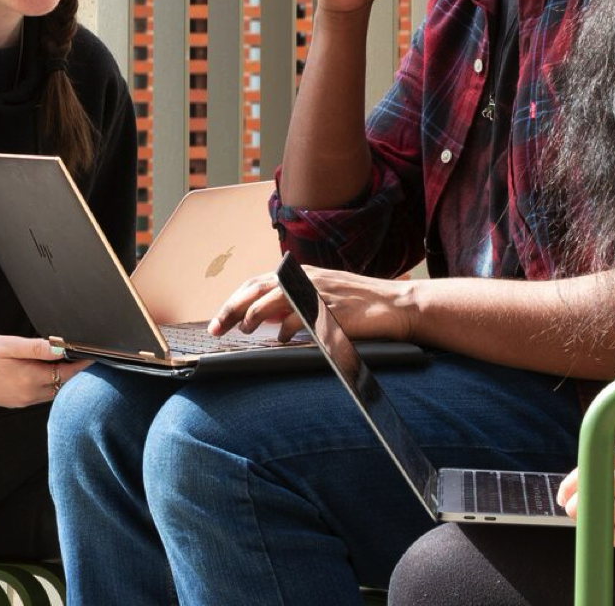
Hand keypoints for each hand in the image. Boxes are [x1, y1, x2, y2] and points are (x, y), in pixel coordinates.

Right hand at [0, 334, 87, 408]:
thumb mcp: (5, 344)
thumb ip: (35, 347)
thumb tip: (60, 347)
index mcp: (28, 378)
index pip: (67, 373)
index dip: (82, 363)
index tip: (94, 354)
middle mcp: (27, 394)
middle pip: (62, 385)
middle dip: (73, 372)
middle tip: (82, 356)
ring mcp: (19, 401)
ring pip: (51, 392)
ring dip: (60, 379)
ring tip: (64, 362)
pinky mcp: (11, 402)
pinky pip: (37, 395)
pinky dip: (46, 385)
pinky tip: (41, 372)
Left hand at [207, 265, 414, 342]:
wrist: (398, 305)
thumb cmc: (361, 306)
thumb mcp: (323, 298)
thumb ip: (296, 304)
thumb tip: (267, 320)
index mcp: (302, 275)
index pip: (258, 282)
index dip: (235, 300)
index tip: (218, 320)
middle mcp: (307, 279)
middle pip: (257, 288)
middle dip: (232, 308)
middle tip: (215, 328)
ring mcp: (319, 291)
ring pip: (274, 298)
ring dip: (254, 315)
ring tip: (243, 330)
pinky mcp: (332, 308)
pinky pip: (300, 316)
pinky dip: (287, 328)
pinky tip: (281, 339)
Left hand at [556, 444, 614, 545]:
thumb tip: (593, 483)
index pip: (595, 465)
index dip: (574, 482)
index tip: (564, 494)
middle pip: (597, 487)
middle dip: (577, 503)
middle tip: (571, 512)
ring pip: (609, 512)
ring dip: (594, 521)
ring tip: (591, 525)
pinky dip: (614, 536)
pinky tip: (613, 536)